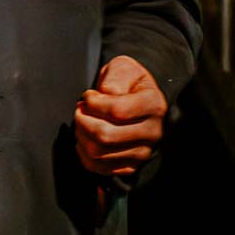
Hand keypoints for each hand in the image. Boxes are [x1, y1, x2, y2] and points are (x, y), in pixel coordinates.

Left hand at [73, 53, 166, 177]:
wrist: (140, 97)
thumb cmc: (129, 81)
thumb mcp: (124, 67)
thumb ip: (114, 79)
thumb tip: (103, 97)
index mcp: (154, 105)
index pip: (116, 111)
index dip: (94, 103)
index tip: (89, 96)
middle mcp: (153, 132)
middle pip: (105, 136)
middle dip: (83, 120)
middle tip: (81, 109)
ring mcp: (143, 152)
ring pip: (98, 153)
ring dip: (81, 136)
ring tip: (83, 122)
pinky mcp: (130, 165)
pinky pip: (98, 167)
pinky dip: (83, 153)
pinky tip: (85, 137)